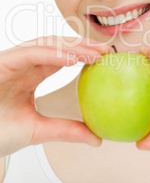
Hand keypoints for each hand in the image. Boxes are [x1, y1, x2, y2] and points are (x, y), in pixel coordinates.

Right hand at [0, 36, 109, 156]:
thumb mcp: (38, 130)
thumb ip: (66, 130)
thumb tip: (96, 138)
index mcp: (30, 75)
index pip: (61, 58)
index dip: (83, 55)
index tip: (106, 59)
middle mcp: (22, 65)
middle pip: (57, 47)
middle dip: (82, 46)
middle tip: (107, 50)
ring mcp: (12, 61)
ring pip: (45, 44)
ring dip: (71, 46)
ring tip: (95, 52)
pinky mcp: (2, 63)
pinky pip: (29, 53)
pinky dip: (52, 53)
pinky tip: (72, 57)